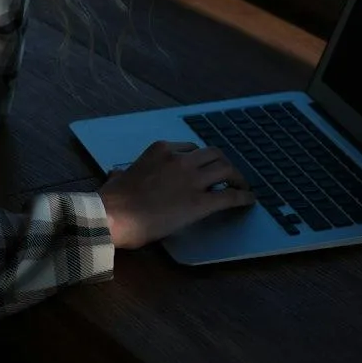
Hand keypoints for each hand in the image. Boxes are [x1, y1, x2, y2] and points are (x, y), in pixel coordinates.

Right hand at [98, 141, 254, 249]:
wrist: (114, 214)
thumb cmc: (113, 199)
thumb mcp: (117, 177)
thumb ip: (122, 174)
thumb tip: (116, 175)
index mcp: (161, 150)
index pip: (190, 148)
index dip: (201, 159)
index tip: (204, 168)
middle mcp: (180, 159)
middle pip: (213, 154)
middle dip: (223, 163)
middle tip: (229, 175)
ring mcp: (191, 179)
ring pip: (225, 169)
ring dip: (237, 177)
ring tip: (242, 186)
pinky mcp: (200, 203)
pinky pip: (228, 196)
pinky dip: (242, 197)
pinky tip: (248, 200)